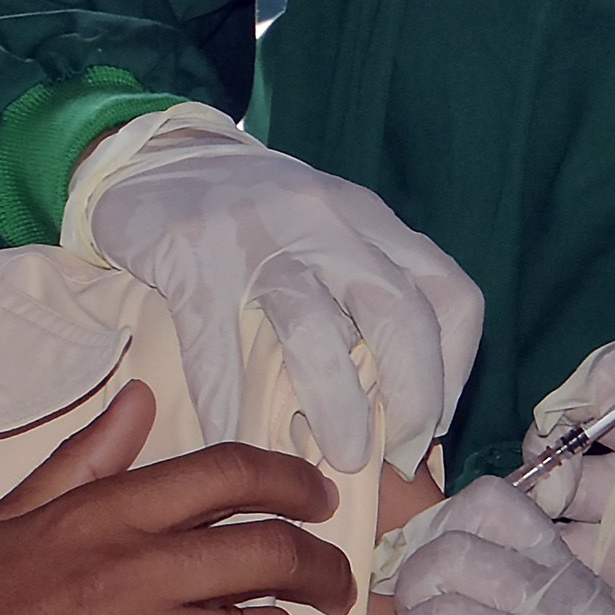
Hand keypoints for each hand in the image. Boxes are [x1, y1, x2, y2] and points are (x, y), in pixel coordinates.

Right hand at [0, 383, 354, 614]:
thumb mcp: (2, 525)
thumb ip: (81, 463)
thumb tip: (142, 401)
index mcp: (98, 517)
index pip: (226, 473)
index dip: (293, 481)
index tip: (321, 502)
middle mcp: (128, 573)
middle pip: (271, 551)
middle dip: (325, 570)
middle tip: (335, 590)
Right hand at [74, 107, 480, 477]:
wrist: (158, 155)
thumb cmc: (255, 214)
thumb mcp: (327, 230)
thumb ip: (364, 290)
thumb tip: (396, 400)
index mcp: (370, 219)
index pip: (449, 292)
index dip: (456, 368)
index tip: (435, 423)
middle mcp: (326, 221)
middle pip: (397, 312)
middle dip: (413, 395)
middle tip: (400, 454)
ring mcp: (259, 237)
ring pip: (316, 329)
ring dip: (338, 404)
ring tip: (341, 458)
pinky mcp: (194, 258)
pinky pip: (219, 344)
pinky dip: (230, 402)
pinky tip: (237, 440)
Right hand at [531, 327, 614, 614]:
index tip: (596, 400)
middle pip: (600, 406)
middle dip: (563, 422)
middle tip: (548, 462)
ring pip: (565, 467)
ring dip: (538, 477)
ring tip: (527, 510)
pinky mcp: (598, 558)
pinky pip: (548, 527)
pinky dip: (522, 526)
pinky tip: (507, 541)